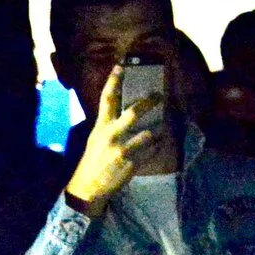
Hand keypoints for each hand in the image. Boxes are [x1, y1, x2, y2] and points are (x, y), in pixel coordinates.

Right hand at [66, 64, 165, 214]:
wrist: (88, 186)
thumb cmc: (94, 160)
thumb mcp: (97, 139)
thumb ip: (111, 125)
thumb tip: (128, 111)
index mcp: (100, 126)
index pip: (106, 100)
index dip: (113, 82)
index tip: (120, 67)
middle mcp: (110, 135)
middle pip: (132, 113)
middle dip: (148, 103)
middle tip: (160, 95)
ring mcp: (121, 150)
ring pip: (147, 134)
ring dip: (158, 130)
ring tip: (165, 126)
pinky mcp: (131, 163)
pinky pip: (152, 151)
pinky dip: (158, 147)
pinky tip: (162, 144)